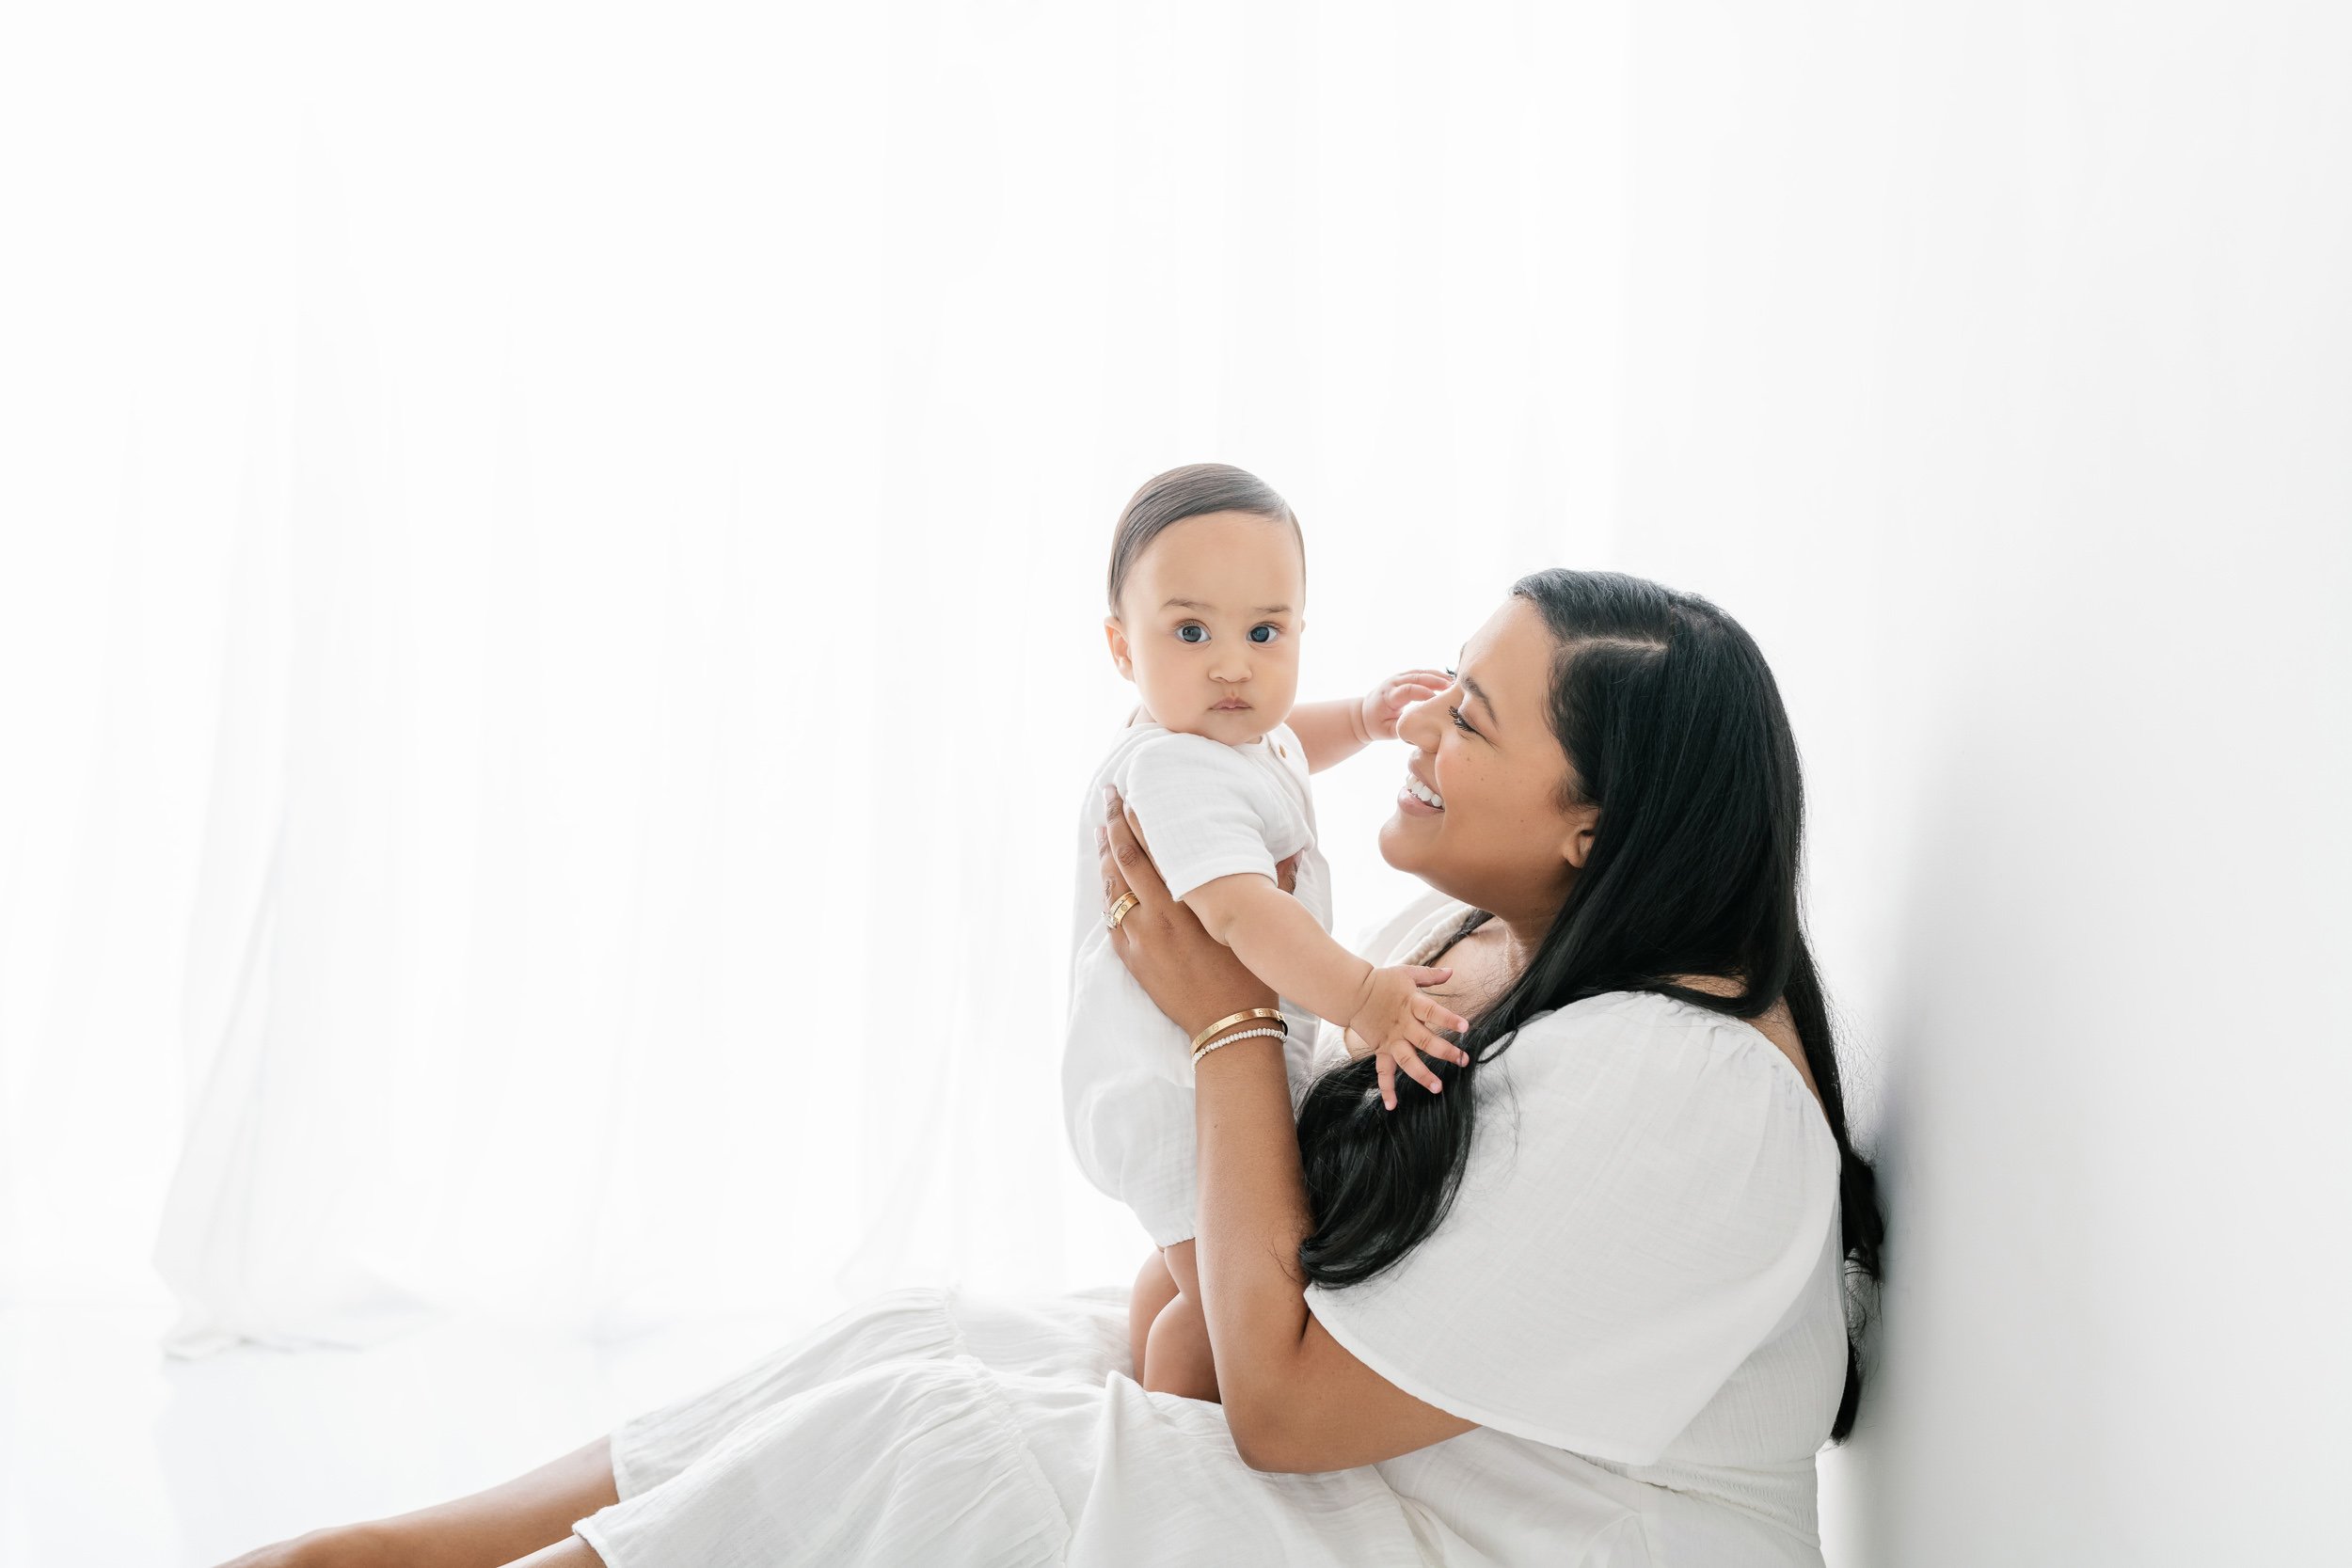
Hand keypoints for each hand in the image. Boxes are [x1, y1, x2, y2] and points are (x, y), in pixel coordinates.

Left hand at [1098, 786, 1299, 1042]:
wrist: (1228, 1027)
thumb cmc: (1251, 976)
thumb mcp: (1259, 926)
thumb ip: (1274, 883)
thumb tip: (1293, 850)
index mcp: (1188, 903)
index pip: (1155, 848)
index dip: (1140, 818)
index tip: (1134, 793)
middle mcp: (1156, 916)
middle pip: (1125, 858)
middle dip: (1114, 823)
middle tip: (1110, 795)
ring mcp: (1138, 938)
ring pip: (1112, 885)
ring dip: (1105, 854)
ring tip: (1103, 827)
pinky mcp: (1131, 958)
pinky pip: (1110, 915)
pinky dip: (1107, 890)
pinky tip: (1108, 875)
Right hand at [1341, 964, 1471, 1110]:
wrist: (1352, 992)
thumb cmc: (1382, 981)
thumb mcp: (1407, 973)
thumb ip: (1430, 976)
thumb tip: (1451, 972)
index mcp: (1411, 1004)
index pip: (1433, 1012)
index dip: (1448, 1019)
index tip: (1465, 1027)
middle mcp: (1403, 1025)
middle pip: (1425, 1041)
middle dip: (1446, 1052)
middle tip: (1463, 1061)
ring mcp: (1391, 1040)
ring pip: (1407, 1061)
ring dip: (1422, 1075)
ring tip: (1437, 1087)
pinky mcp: (1381, 1049)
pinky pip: (1383, 1072)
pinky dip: (1386, 1089)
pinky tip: (1392, 1105)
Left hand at [1359, 668, 1453, 742]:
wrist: (1363, 714)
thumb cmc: (1376, 725)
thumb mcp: (1387, 732)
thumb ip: (1402, 729)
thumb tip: (1422, 729)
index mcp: (1388, 696)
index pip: (1408, 690)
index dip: (1424, 693)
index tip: (1438, 701)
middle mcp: (1393, 683)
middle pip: (1416, 677)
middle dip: (1435, 681)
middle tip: (1453, 687)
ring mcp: (1398, 677)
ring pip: (1420, 672)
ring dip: (1437, 676)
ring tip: (1455, 683)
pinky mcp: (1404, 677)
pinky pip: (1421, 672)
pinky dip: (1434, 675)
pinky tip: (1448, 680)